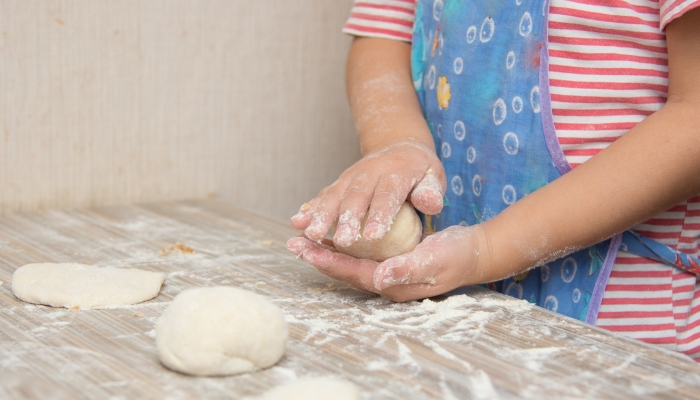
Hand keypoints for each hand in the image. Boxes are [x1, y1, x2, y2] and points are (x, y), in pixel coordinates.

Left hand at [287, 225, 488, 301]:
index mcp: (392, 283)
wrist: (475, 252)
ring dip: (326, 251)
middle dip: (318, 256)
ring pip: (349, 262)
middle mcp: (385, 281)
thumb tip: (379, 279)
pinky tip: (332, 235)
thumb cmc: (457, 255)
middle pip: (344, 270)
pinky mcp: (390, 261)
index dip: (327, 261)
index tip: (304, 248)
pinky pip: (360, 255)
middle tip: (292, 242)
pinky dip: (343, 245)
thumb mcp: (435, 259)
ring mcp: (387, 273)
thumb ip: (408, 269)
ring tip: (303, 239)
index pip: (351, 273)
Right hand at [290, 141, 445, 246]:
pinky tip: (297, 221)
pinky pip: (324, 194)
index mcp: (397, 172)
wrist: (399, 146)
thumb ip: (431, 191)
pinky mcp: (340, 182)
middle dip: (346, 219)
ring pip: (335, 195)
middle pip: (357, 196)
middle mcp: (370, 172)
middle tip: (341, 242)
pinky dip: (310, 207)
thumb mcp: (434, 175)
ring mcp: (352, 176)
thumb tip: (430, 203)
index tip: (372, 237)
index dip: (379, 215)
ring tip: (311, 234)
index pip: (388, 195)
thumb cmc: (420, 170)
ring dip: (321, 214)